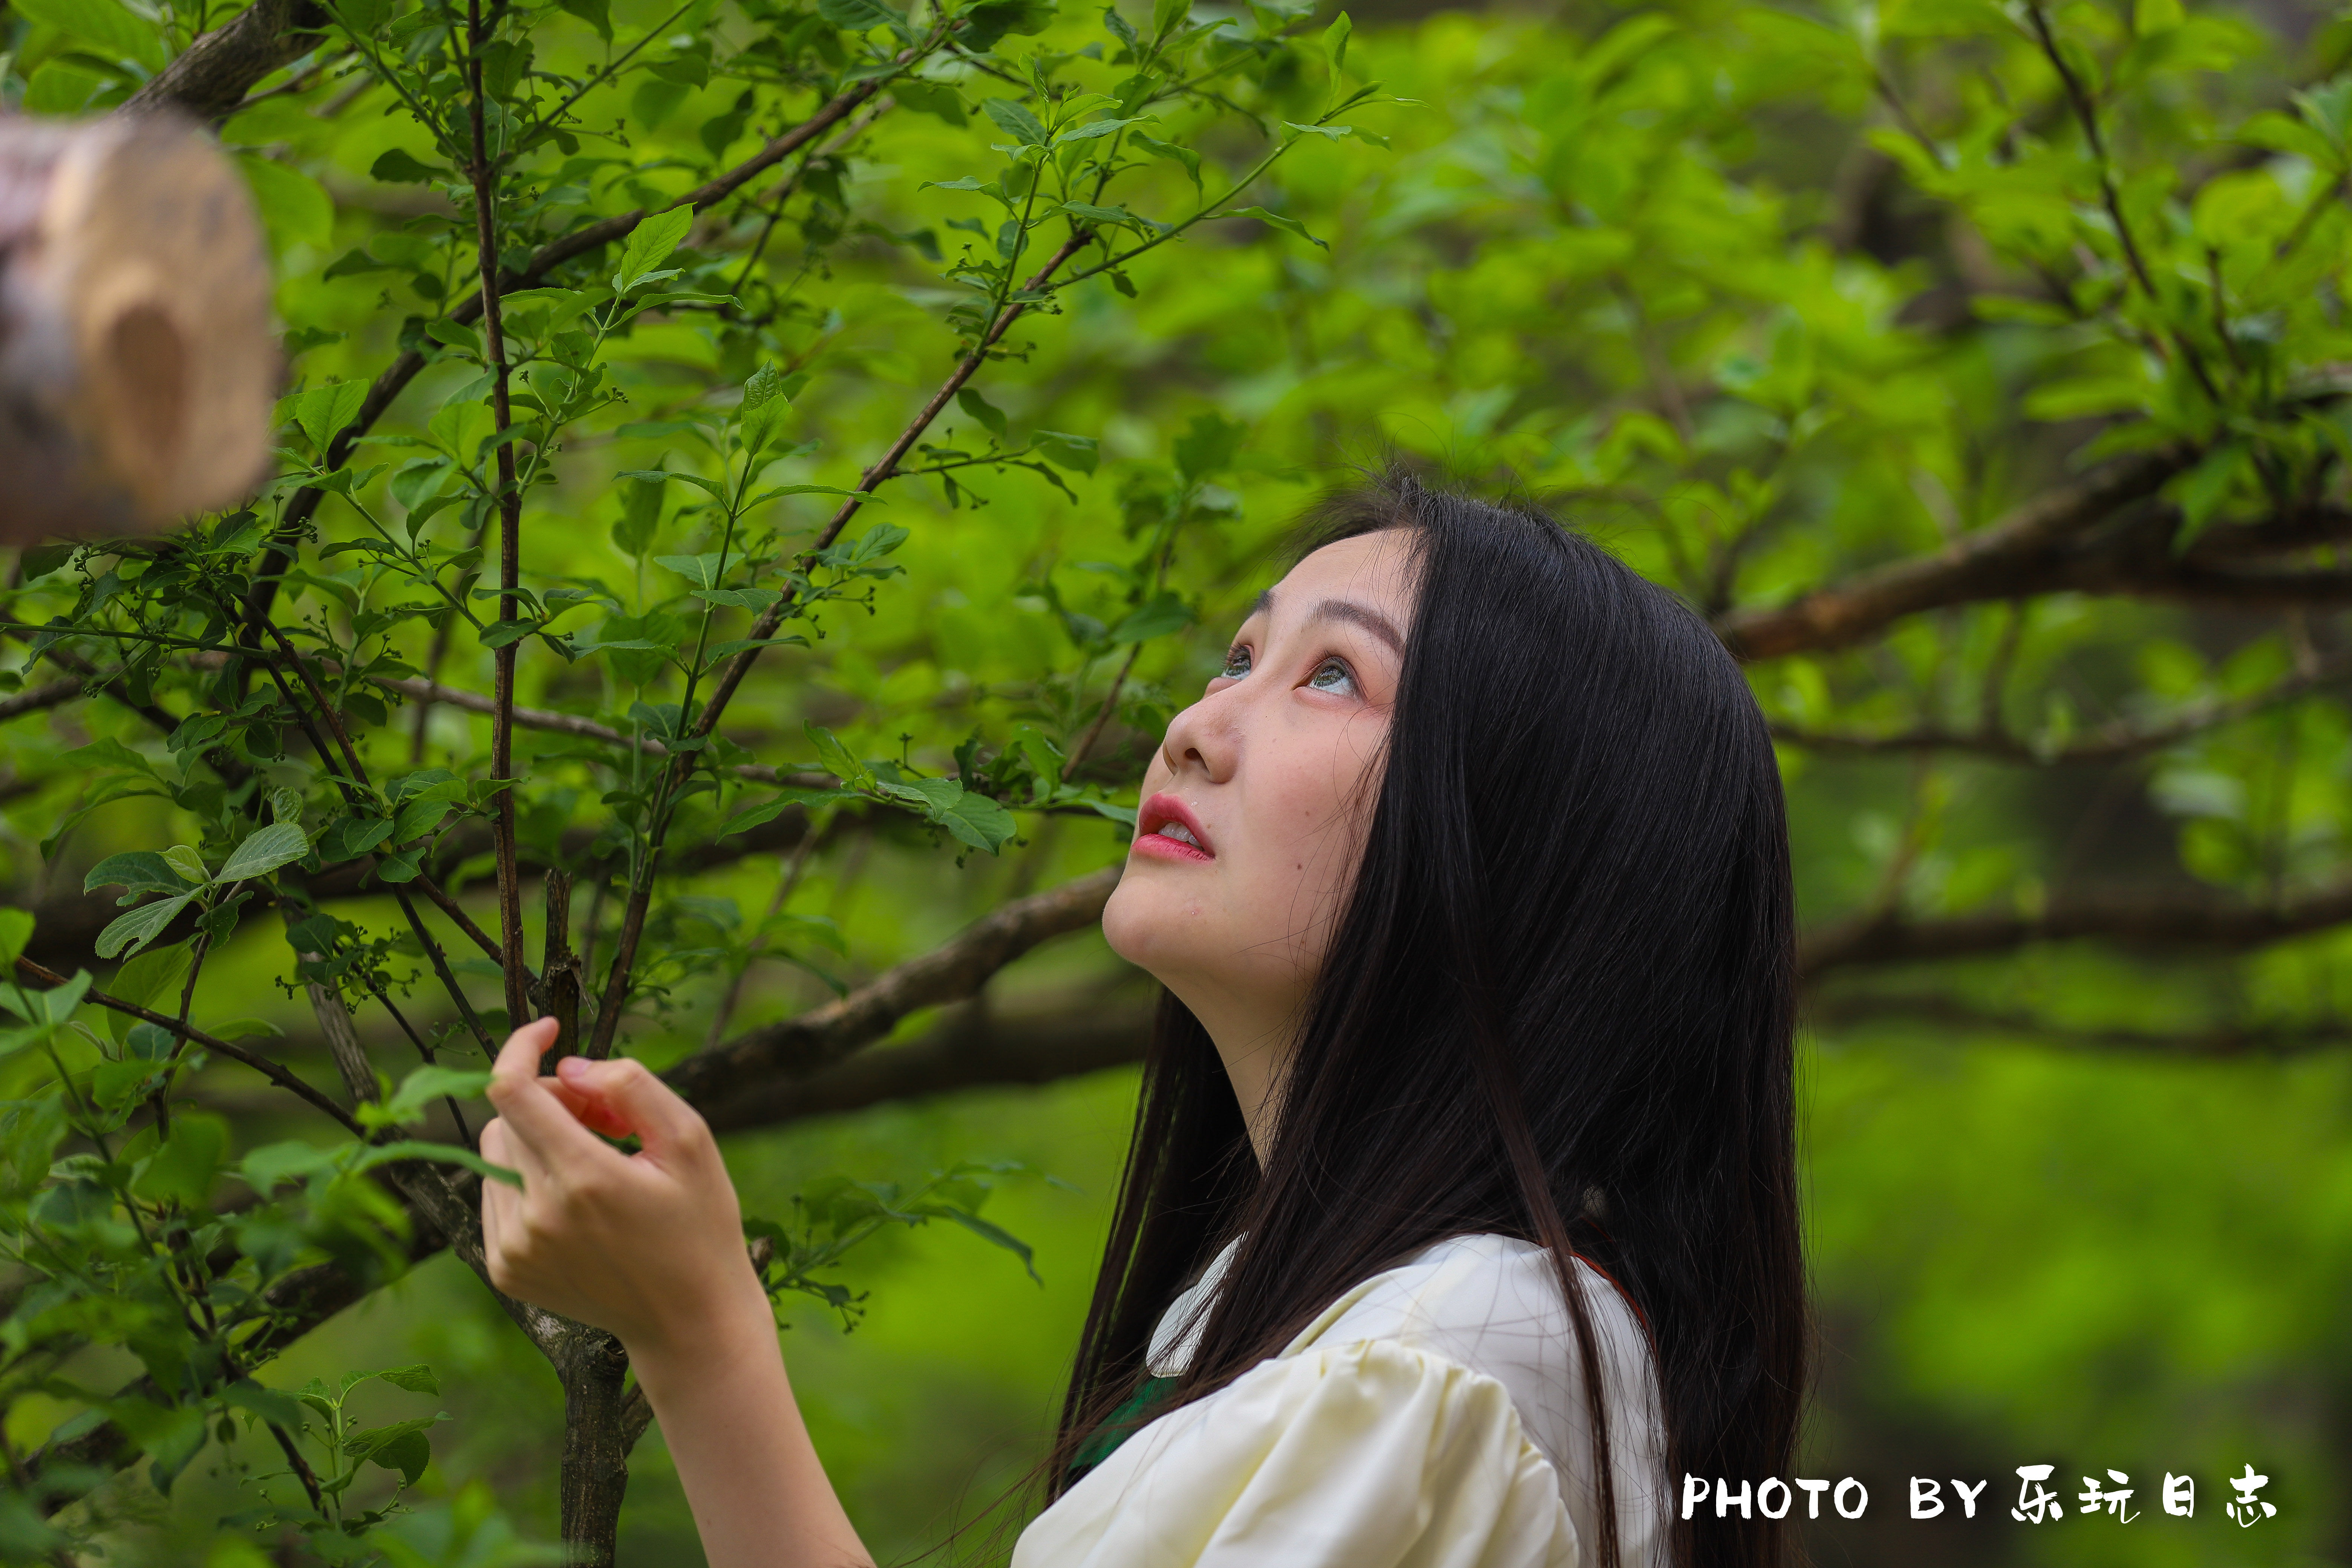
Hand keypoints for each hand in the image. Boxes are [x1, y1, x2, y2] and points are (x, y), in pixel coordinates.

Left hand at [480, 1018, 768, 1354]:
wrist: (689, 1322)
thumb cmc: (700, 1224)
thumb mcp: (691, 1141)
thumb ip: (631, 1087)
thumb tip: (572, 1068)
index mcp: (584, 1180)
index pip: (512, 1091)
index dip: (521, 1048)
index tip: (549, 1031)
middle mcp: (537, 1217)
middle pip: (507, 1117)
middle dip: (554, 1101)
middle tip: (609, 1120)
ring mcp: (514, 1248)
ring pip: (496, 1153)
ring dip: (538, 1140)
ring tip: (596, 1161)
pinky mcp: (504, 1270)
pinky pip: (495, 1194)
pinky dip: (528, 1180)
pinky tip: (577, 1201)